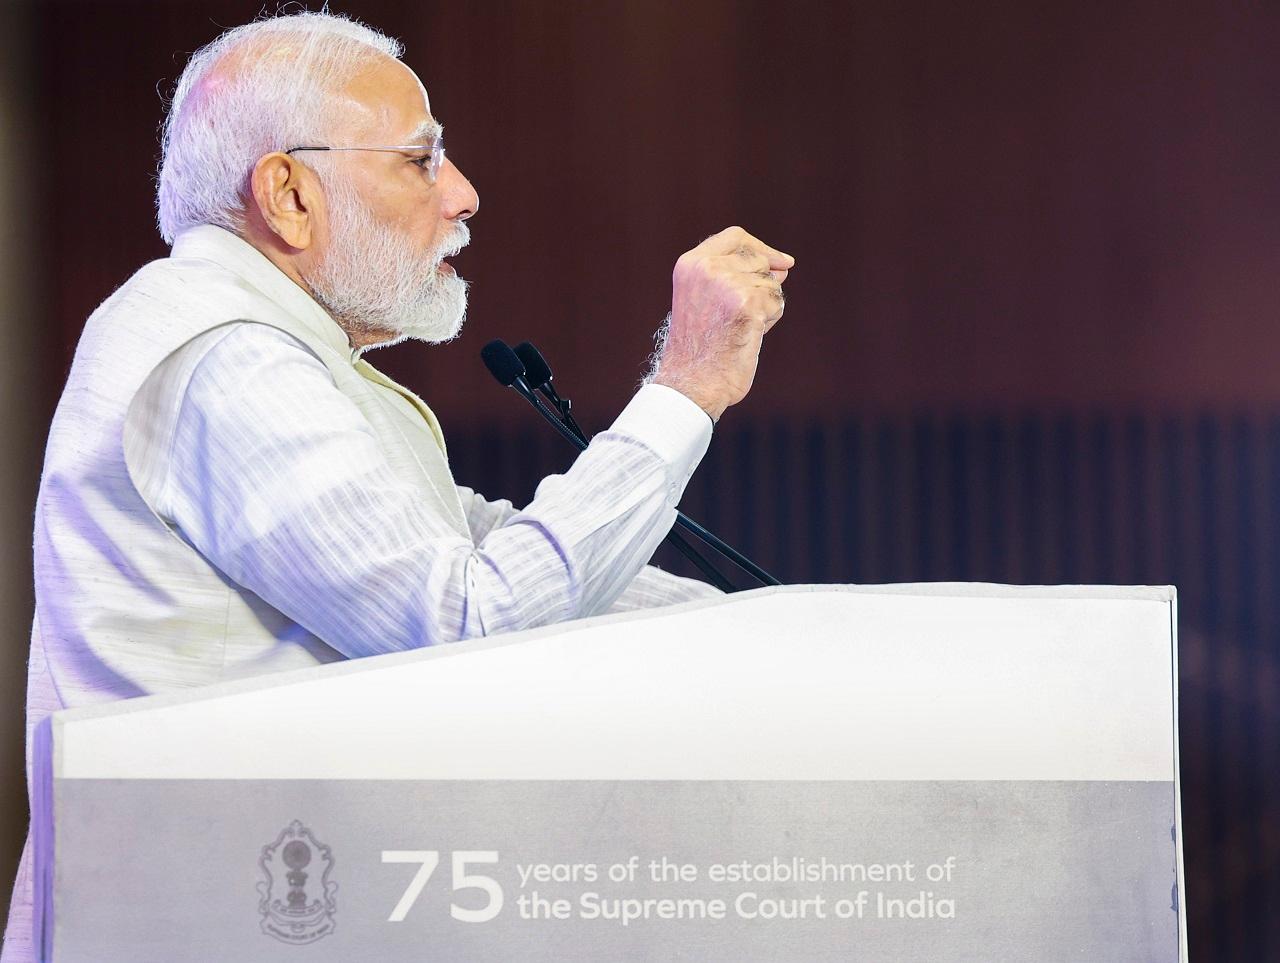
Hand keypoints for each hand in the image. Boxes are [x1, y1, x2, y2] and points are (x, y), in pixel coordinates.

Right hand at [650, 226, 793, 420]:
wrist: (693, 382)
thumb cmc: (702, 349)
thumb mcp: (707, 301)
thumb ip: (737, 277)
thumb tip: (783, 266)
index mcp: (691, 264)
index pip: (735, 237)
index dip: (761, 247)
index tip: (782, 261)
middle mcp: (706, 268)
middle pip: (758, 260)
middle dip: (761, 286)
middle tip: (738, 317)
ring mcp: (726, 283)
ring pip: (770, 283)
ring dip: (764, 307)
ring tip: (738, 328)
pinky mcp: (746, 302)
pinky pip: (776, 302)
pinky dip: (769, 320)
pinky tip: (748, 335)